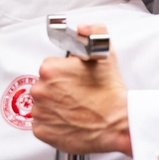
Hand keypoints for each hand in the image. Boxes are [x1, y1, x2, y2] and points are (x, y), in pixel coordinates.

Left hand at [30, 26, 132, 155]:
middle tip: (78, 95)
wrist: (118, 124)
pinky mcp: (42, 130)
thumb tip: (81, 29)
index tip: (75, 81)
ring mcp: (40, 112)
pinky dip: (53, 124)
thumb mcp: (106, 55)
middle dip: (58, 90)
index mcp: (50, 69)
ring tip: (75, 109)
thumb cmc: (111, 94)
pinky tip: (70, 121)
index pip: (50, 68)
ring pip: (42, 105)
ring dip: (54, 107)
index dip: (65, 74)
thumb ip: (93, 32)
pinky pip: (42, 125)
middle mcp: (40, 90)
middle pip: (44, 86)